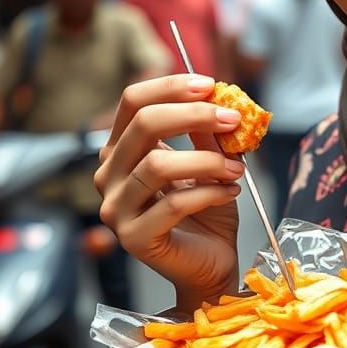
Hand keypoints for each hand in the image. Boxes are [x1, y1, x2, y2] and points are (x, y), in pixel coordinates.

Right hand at [95, 74, 246, 300]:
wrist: (210, 262)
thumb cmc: (206, 208)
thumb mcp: (209, 159)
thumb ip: (207, 132)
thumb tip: (219, 97)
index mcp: (120, 148)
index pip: (133, 101)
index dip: (171, 87)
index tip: (210, 85)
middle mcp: (108, 175)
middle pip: (144, 125)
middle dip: (195, 115)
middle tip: (234, 119)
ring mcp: (115, 208)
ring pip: (158, 166)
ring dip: (209, 160)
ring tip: (238, 167)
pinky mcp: (133, 238)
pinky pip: (173, 204)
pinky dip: (211, 192)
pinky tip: (231, 190)